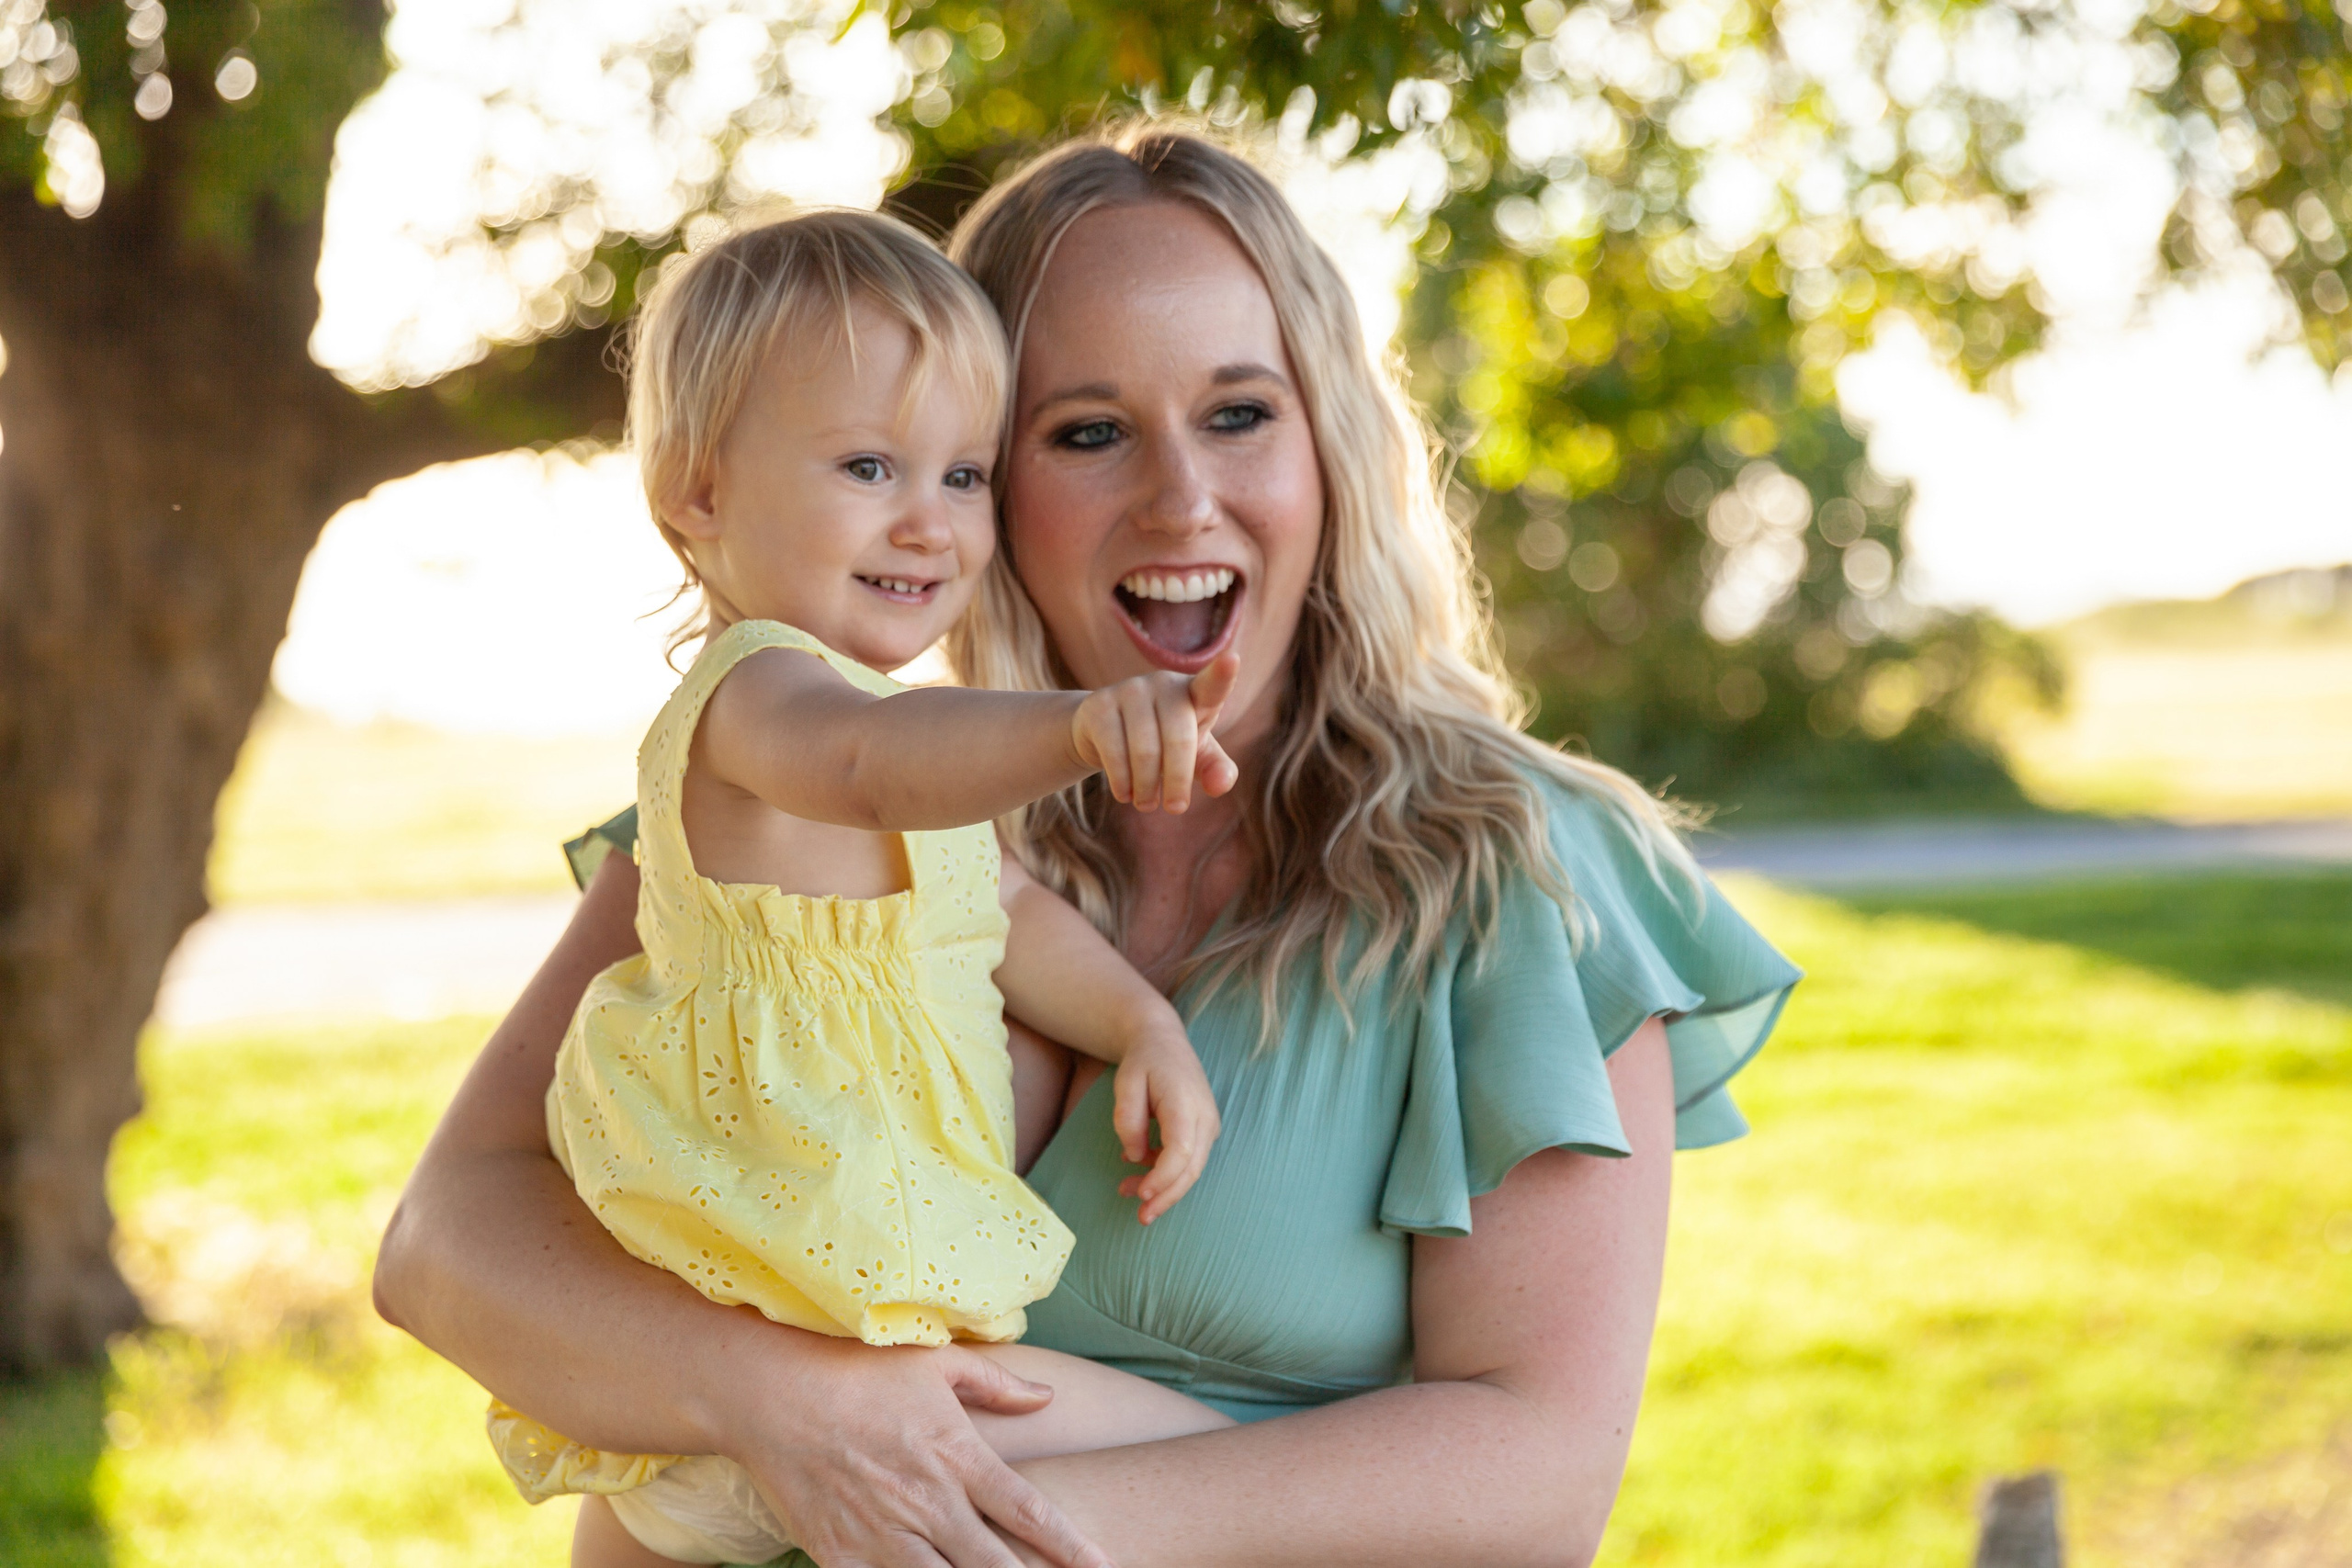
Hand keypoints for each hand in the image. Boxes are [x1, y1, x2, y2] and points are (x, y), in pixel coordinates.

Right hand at [716, 1328, 1115, 1567]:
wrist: (771, 1391)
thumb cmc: (858, 1369)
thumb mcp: (936, 1363)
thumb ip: (998, 1384)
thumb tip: (1050, 1398)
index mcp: (958, 1456)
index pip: (1030, 1513)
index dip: (1072, 1549)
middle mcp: (928, 1502)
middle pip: (995, 1567)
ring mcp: (883, 1534)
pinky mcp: (840, 1556)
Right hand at [1069, 654, 1239, 813]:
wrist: (1103, 732)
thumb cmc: (1163, 742)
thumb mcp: (1196, 756)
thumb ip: (1217, 768)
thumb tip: (1220, 785)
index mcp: (1194, 693)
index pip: (1211, 685)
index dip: (1222, 674)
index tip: (1232, 660)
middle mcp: (1163, 684)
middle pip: (1178, 739)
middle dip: (1178, 781)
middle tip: (1175, 808)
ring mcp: (1129, 691)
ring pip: (1145, 751)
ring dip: (1147, 789)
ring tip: (1147, 804)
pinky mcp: (1099, 705)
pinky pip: (1114, 753)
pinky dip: (1123, 783)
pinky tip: (1125, 793)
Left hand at [1108, 1025, 1220, 1224]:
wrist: (1163, 1042)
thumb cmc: (1142, 1062)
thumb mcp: (1125, 1083)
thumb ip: (1128, 1120)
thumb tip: (1137, 1156)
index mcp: (1185, 1103)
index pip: (1181, 1152)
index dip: (1163, 1179)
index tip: (1141, 1195)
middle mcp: (1204, 1117)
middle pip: (1192, 1169)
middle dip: (1167, 1197)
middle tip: (1141, 1217)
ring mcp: (1208, 1124)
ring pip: (1192, 1169)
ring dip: (1164, 1187)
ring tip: (1126, 1189)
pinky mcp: (1203, 1130)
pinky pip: (1188, 1159)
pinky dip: (1165, 1171)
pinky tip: (1138, 1165)